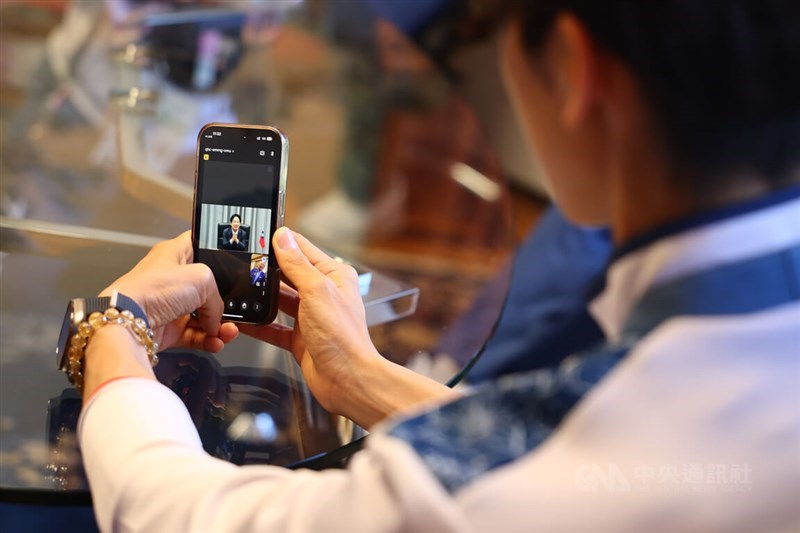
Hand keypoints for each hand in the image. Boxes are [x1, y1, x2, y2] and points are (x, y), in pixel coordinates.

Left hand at [100, 231, 237, 352]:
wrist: (129, 321)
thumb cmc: (153, 289)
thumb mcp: (201, 278)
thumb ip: (217, 298)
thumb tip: (217, 319)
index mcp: (174, 255)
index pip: (198, 246)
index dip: (215, 251)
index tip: (232, 261)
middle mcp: (172, 279)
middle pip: (206, 288)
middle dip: (223, 301)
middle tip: (236, 309)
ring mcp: (170, 306)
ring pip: (204, 316)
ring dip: (219, 326)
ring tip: (228, 332)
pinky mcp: (168, 329)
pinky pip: (196, 335)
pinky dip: (208, 340)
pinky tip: (216, 342)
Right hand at [240, 228, 383, 416]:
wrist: (347, 380)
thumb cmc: (343, 337)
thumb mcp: (317, 291)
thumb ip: (298, 265)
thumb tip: (283, 238)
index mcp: (334, 276)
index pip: (304, 250)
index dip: (282, 243)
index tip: (259, 236)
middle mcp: (323, 294)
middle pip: (289, 275)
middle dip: (268, 270)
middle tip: (245, 264)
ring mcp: (311, 317)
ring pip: (281, 300)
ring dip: (263, 297)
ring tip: (242, 289)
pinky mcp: (300, 338)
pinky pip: (274, 327)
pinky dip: (260, 324)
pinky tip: (246, 320)